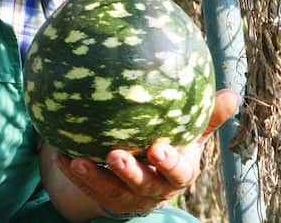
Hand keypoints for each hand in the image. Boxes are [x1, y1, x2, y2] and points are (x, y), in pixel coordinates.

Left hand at [53, 89, 240, 218]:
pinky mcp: (105, 198)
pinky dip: (71, 171)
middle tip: (115, 154)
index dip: (169, 163)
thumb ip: (205, 114)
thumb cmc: (168, 144)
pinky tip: (58, 152)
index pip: (178, 172)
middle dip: (130, 172)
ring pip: (111, 190)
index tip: (157, 148)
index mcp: (178, 172)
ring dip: (94, 176)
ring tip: (78, 160)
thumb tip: (232, 93)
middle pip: (143, 185)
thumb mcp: (188, 131)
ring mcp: (129, 196)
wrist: (141, 174)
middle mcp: (154, 189)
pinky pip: (85, 186)